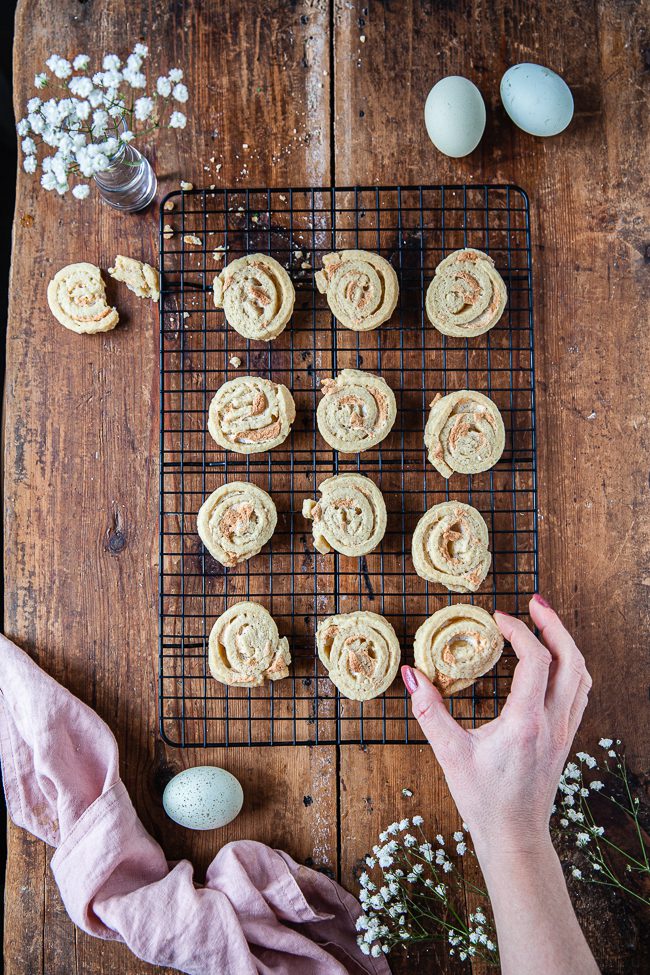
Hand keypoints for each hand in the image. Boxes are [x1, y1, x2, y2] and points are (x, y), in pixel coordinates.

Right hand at [401, 595, 591, 857]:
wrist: (514, 836)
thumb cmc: (482, 799)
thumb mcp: (448, 754)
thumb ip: (428, 711)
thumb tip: (410, 673)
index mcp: (526, 723)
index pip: (536, 660)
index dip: (520, 631)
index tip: (497, 618)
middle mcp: (552, 723)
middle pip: (571, 659)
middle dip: (554, 624)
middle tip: (533, 602)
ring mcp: (564, 730)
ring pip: (581, 674)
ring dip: (566, 642)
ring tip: (544, 622)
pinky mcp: (565, 737)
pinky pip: (579, 692)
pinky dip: (570, 666)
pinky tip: (553, 659)